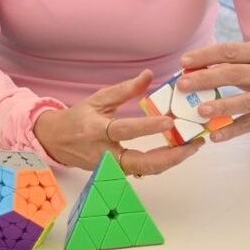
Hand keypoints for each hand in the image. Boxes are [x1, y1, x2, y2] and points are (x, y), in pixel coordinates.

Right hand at [32, 70, 203, 174]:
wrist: (56, 141)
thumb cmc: (78, 118)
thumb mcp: (97, 99)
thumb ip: (124, 89)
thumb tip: (149, 75)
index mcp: (95, 130)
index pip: (124, 130)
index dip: (147, 127)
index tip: (169, 121)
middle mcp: (103, 153)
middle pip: (140, 163)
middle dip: (170, 156)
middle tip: (193, 144)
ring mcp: (110, 168)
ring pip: (145, 171)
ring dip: (171, 161)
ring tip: (192, 147)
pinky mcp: (116, 174)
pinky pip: (143, 171)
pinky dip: (162, 162)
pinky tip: (178, 152)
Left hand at [177, 41, 249, 141]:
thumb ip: (228, 61)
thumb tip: (190, 69)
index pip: (231, 52)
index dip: (206, 55)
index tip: (184, 61)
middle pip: (236, 75)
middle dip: (207, 79)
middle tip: (183, 84)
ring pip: (246, 102)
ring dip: (222, 106)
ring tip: (200, 110)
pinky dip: (232, 131)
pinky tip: (214, 136)